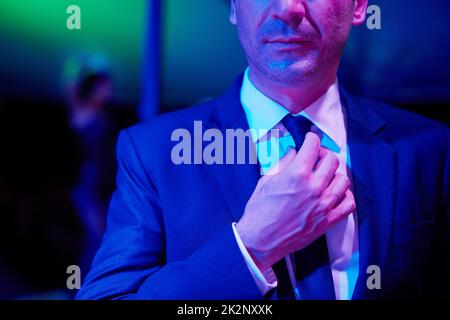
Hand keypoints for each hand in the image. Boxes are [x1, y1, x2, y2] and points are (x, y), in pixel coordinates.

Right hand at [236, 132, 355, 271]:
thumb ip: (283, 164)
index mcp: (296, 174)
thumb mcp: (266, 181)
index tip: (310, 139)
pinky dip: (344, 196)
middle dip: (323, 154)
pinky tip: (334, 194)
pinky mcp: (328, 220)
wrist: (260, 241)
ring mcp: (323, 205)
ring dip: (334, 175)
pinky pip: (349, 203)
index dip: (311, 138)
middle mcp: (314, 188)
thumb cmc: (259, 212)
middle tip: (316, 157)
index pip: (313, 145)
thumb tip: (292, 152)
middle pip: (332, 160)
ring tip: (324, 177)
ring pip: (343, 180)